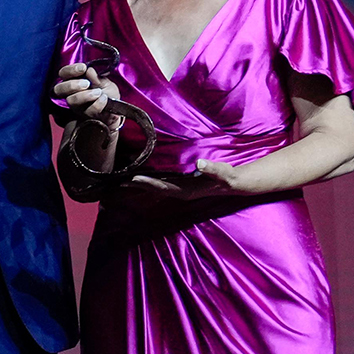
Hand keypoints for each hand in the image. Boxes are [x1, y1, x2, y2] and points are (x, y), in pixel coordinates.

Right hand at [54, 63, 123, 128]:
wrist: (116, 110)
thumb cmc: (107, 93)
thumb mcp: (104, 82)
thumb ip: (96, 77)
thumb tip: (89, 70)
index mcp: (74, 81)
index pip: (63, 73)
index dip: (70, 70)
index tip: (83, 68)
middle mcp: (71, 94)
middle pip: (59, 89)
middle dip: (72, 84)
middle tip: (86, 83)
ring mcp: (77, 106)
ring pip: (71, 100)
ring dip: (85, 95)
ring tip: (98, 92)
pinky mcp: (86, 116)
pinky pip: (89, 110)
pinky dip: (98, 103)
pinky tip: (104, 99)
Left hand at [121, 158, 246, 204]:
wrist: (235, 183)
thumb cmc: (228, 177)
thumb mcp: (223, 173)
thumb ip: (212, 168)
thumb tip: (200, 163)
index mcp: (186, 190)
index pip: (162, 186)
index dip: (146, 182)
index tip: (131, 178)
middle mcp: (180, 191)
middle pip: (153, 188)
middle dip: (137, 184)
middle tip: (118, 180)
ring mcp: (180, 188)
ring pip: (156, 186)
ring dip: (141, 183)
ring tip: (123, 178)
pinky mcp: (182, 184)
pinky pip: (162, 182)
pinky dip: (150, 179)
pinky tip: (142, 174)